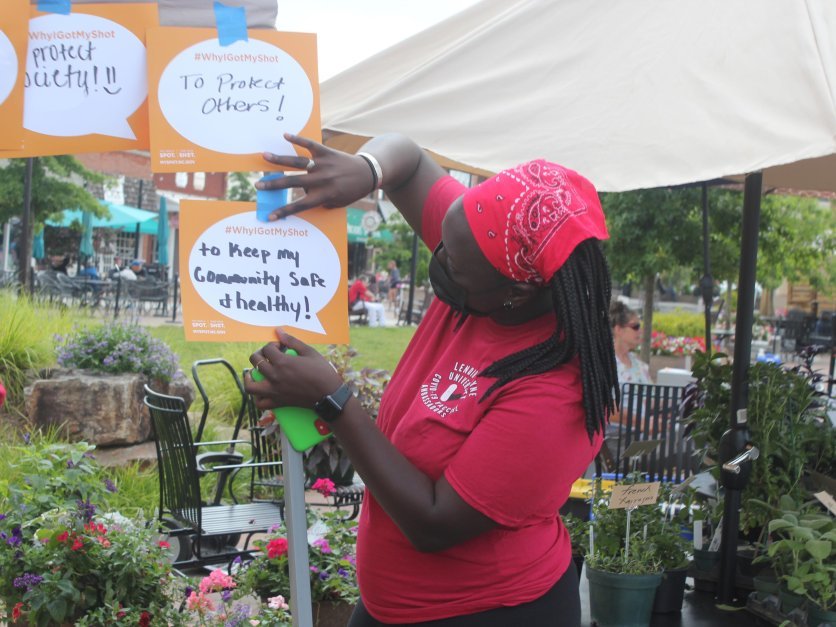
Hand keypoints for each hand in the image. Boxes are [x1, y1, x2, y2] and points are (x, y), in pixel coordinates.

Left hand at [244, 329, 343, 410]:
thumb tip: (278, 331)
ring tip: (255, 373)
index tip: (280, 347)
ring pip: (251, 385)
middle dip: (260, 355)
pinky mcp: (278, 402)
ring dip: (249, 377)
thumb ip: (292, 341)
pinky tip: (261, 390)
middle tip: (268, 356)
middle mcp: (275, 376)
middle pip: (256, 362)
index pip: (267, 349)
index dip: (273, 345)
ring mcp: (274, 391)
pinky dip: (257, 397)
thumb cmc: (322, 372)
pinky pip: (260, 403)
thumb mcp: (309, 352)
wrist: (329, 395)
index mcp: (283, 362)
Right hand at [256, 133, 376, 219]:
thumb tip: (301, 197)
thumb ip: (320, 201)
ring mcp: (323, 164)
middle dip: (275, 185)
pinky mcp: (326, 152)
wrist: (367, 173)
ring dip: (280, 160)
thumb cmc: (351, 191)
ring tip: (265, 157)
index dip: (284, 211)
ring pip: (298, 163)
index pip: (300, 206)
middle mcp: (322, 180)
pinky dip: (298, 140)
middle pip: (293, 182)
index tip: (270, 216)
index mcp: (324, 195)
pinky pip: (310, 145)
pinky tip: (285, 135)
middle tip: (258, 185)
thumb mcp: (338, 202)